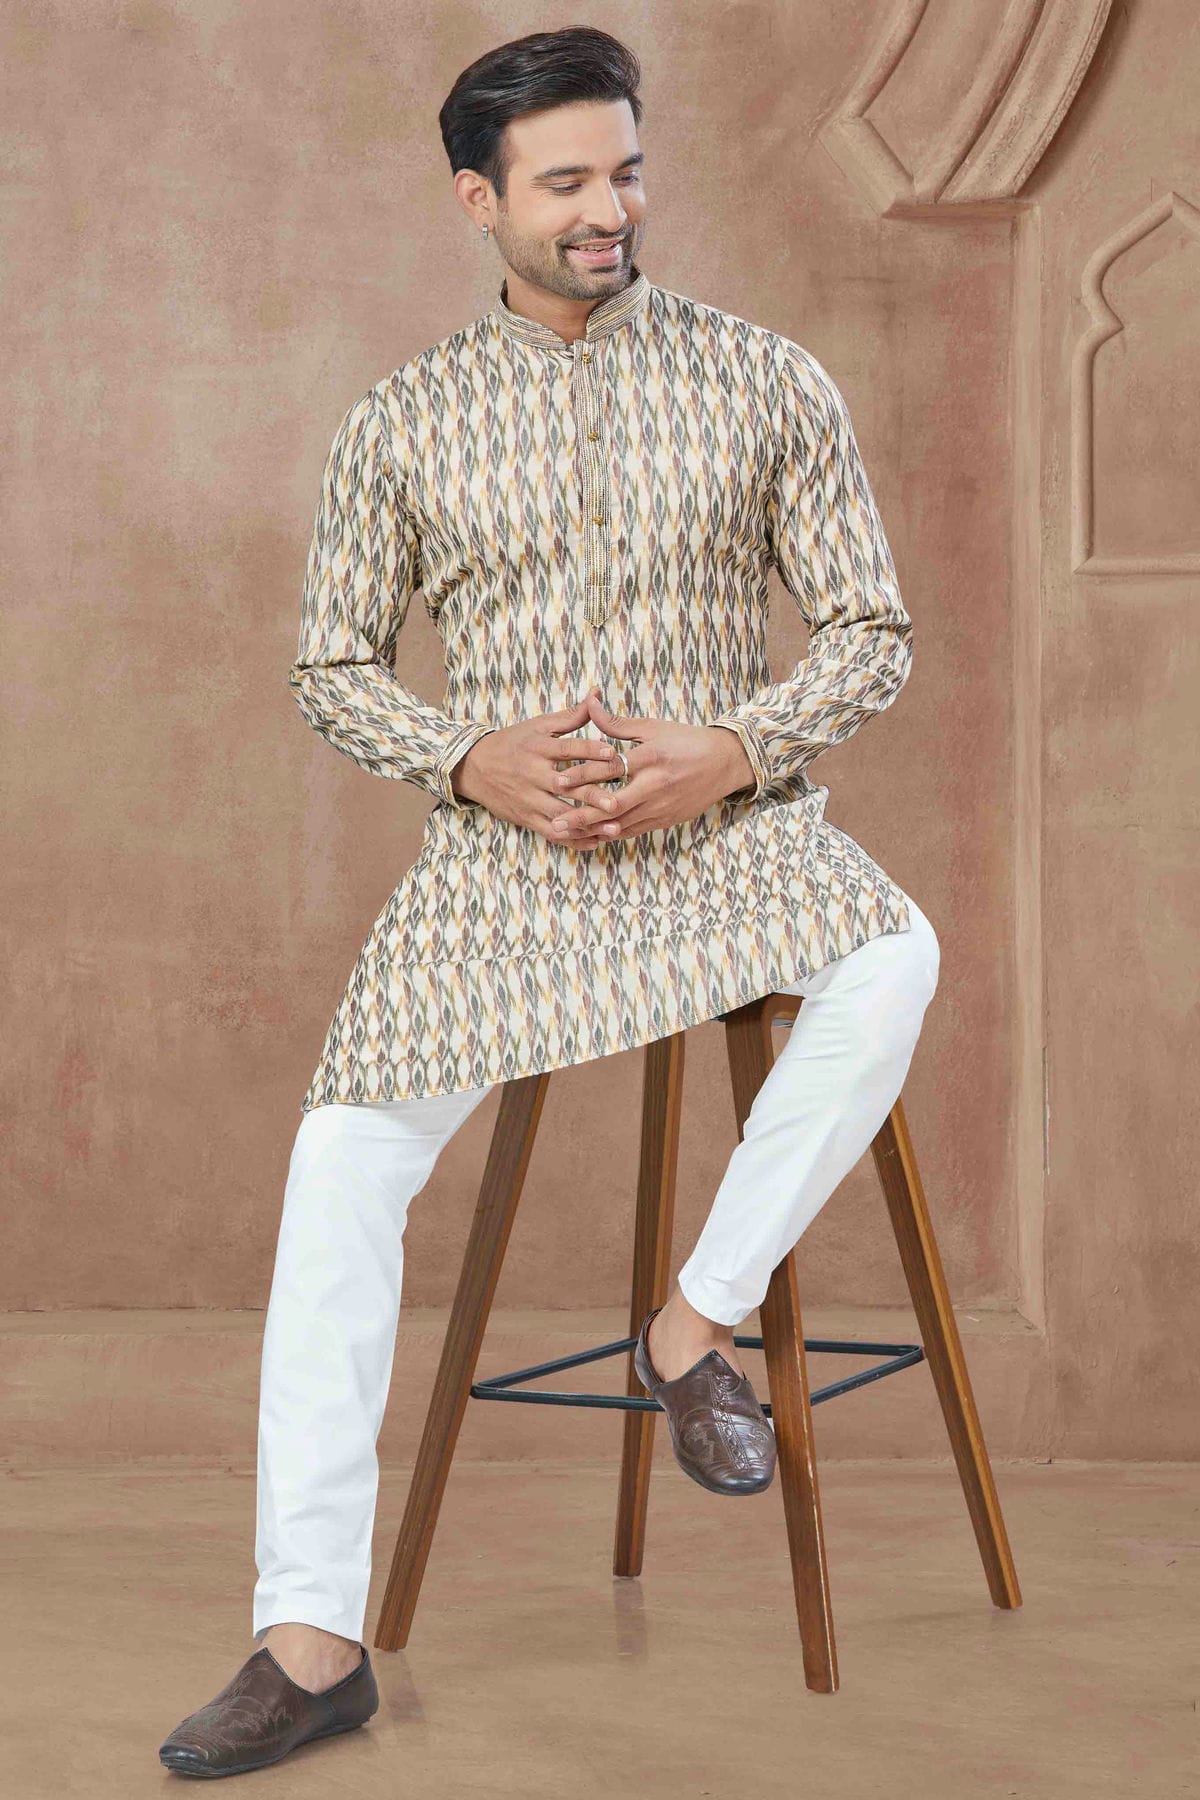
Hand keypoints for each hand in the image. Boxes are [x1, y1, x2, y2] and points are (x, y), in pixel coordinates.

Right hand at [448, 695, 628, 847]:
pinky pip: (551, 832)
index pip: (566, 749)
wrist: (474, 767)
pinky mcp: (526, 818)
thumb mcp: (539, 726)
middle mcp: (533, 774)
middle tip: (617, 801)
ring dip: (587, 823)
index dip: (589, 750)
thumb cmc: (513, 743)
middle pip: (565, 786)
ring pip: (560, 814)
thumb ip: (572, 715)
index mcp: (538, 748)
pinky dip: (573, 839)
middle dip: (592, 795)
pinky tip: (596, 842)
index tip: (612, 753)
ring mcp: (529, 799)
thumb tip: (597, 694)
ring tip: (614, 828)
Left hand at [543, 690, 757, 846]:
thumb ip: (617, 723)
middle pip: (612, 804)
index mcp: (652, 758)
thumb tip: (590, 704)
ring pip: (621, 823)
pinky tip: (591, 836)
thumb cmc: (687, 742)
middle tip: (555, 821)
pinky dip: (610, 834)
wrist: (725, 764)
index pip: (611, 768)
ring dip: (592, 829)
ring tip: (565, 833)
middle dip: (582, 814)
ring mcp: (661, 806)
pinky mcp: (666, 820)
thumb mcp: (653, 727)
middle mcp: (656, 786)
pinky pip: (633, 831)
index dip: (582, 774)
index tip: (558, 780)